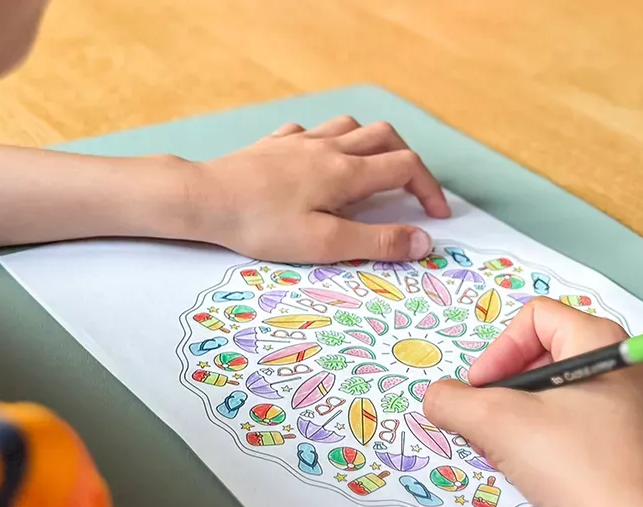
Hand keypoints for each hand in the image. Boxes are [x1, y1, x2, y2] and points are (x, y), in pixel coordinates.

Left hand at [184, 116, 451, 262]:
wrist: (205, 198)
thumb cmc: (262, 226)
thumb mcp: (325, 244)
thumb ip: (377, 242)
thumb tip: (423, 242)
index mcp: (346, 172)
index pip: (406, 166)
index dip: (429, 189)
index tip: (437, 216)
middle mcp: (329, 147)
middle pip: (384, 136)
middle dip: (407, 160)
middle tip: (410, 191)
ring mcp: (300, 141)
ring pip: (350, 126)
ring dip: (371, 144)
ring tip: (370, 172)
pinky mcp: (273, 144)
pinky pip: (310, 131)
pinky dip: (328, 141)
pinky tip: (318, 160)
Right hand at [423, 299, 642, 506]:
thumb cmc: (581, 467)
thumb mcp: (499, 426)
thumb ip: (455, 403)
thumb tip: (437, 398)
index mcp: (604, 342)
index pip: (536, 317)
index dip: (498, 351)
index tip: (481, 394)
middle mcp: (632, 367)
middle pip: (551, 356)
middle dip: (509, 391)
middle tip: (490, 429)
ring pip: (568, 397)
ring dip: (529, 421)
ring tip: (515, 457)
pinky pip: (591, 429)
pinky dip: (559, 444)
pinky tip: (548, 477)